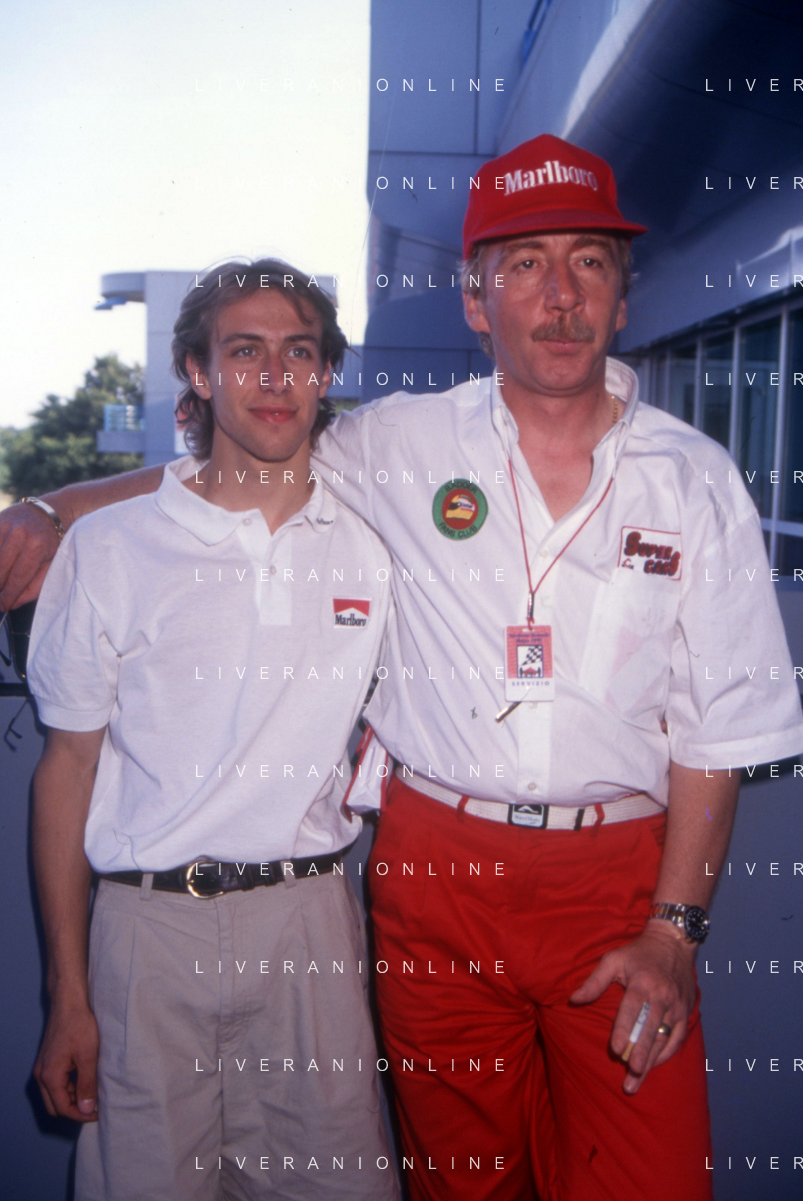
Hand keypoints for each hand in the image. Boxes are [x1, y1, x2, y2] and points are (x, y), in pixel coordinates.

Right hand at [0, 502, 59, 609]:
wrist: (49, 512)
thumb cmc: (52, 542)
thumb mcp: (51, 564)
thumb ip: (34, 586)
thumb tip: (13, 603)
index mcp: (36, 545)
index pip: (18, 577)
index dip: (8, 595)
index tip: (2, 606)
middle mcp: (19, 534)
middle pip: (1, 569)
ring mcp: (4, 525)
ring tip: (0, 585)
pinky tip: (0, 568)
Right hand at [33, 998, 99, 1120]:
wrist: (68, 1003)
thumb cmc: (79, 1026)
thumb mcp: (88, 1056)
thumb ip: (87, 1084)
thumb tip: (86, 1109)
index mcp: (50, 1077)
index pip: (63, 1109)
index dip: (81, 1115)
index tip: (97, 1113)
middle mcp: (41, 1075)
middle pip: (55, 1106)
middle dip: (74, 1109)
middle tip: (94, 1105)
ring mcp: (42, 1068)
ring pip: (54, 1096)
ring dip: (71, 1098)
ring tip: (92, 1091)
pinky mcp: (46, 1061)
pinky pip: (55, 1084)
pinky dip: (68, 1087)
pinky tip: (83, 1079)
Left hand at [569, 923, 696, 1094]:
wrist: (674, 943)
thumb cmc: (638, 953)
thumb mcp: (613, 959)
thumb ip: (594, 981)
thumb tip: (574, 1000)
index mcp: (642, 982)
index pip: (632, 1009)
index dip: (624, 1029)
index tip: (616, 1049)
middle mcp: (662, 995)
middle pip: (650, 1029)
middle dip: (640, 1054)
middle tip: (630, 1075)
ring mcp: (676, 1005)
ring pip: (664, 1038)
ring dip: (652, 1060)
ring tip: (638, 1079)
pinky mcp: (686, 1011)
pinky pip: (677, 1037)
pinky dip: (666, 1052)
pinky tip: (654, 1065)